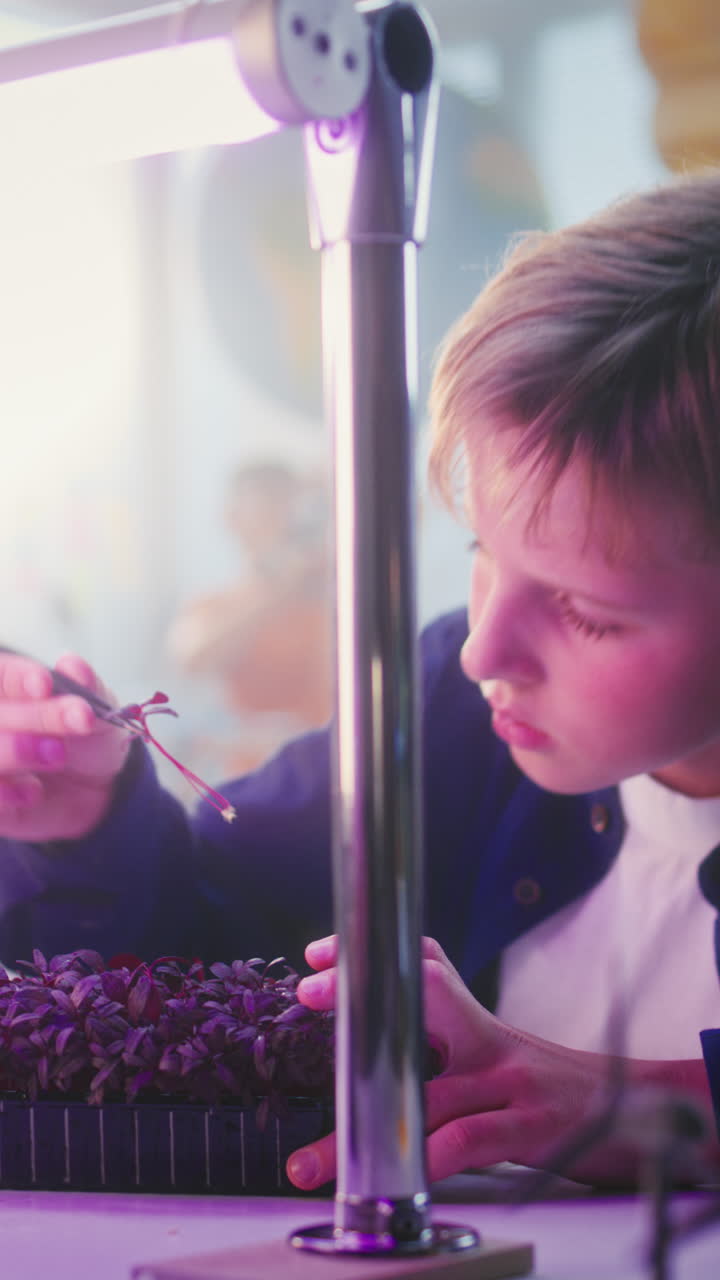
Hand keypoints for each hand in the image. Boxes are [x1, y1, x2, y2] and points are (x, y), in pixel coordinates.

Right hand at [0, 651, 130, 841]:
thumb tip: (72, 665)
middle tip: (76, 720)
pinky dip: (7, 791)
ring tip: (57, 754)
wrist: (95, 792)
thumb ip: (86, 689)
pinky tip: (34, 791)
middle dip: (32, 717)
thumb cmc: (87, 739)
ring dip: (16, 752)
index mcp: (8, 688)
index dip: (20, 679)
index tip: (45, 685)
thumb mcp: (97, 713)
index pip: (3, 675)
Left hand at [287, 935, 712, 1189]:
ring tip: (308, 1161)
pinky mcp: (530, 1129)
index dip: (369, 955)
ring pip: (423, 1094)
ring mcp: (509, 1083)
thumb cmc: (559, 1093)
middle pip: (421, 998)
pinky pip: (466, 1141)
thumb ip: (453, 1052)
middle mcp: (490, 1043)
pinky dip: (424, 1160)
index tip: (318, 955)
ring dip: (357, 1131)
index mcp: (479, 1027)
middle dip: (359, 997)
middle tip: (306, 994)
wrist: (643, 1111)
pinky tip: (392, 1179)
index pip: (423, 969)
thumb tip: (382, 1057)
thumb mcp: (506, 1058)